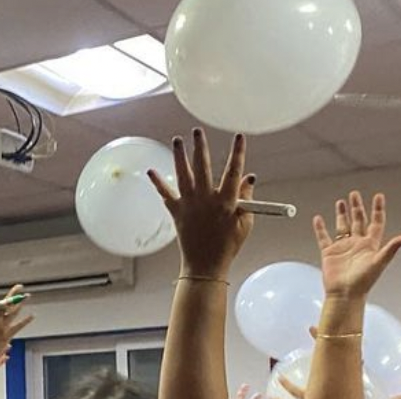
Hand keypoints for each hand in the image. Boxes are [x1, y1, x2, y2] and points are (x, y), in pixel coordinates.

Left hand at [149, 129, 254, 277]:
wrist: (205, 265)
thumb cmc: (227, 245)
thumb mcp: (245, 223)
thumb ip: (247, 200)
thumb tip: (249, 178)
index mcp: (226, 202)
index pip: (234, 172)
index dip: (237, 153)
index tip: (239, 137)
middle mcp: (206, 199)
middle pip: (203, 167)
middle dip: (200, 147)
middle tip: (197, 131)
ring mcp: (189, 205)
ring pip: (183, 175)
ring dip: (179, 156)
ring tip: (177, 140)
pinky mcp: (176, 213)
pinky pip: (166, 195)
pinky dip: (158, 183)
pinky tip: (151, 171)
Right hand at [312, 191, 400, 299]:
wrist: (345, 294)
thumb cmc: (363, 282)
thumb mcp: (379, 262)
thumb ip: (392, 248)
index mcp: (370, 245)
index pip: (375, 222)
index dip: (377, 209)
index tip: (378, 197)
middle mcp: (357, 244)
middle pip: (358, 220)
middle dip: (357, 207)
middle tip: (355, 195)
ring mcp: (343, 247)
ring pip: (342, 225)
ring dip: (342, 214)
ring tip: (341, 202)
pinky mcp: (329, 253)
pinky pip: (324, 237)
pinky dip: (320, 228)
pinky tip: (318, 220)